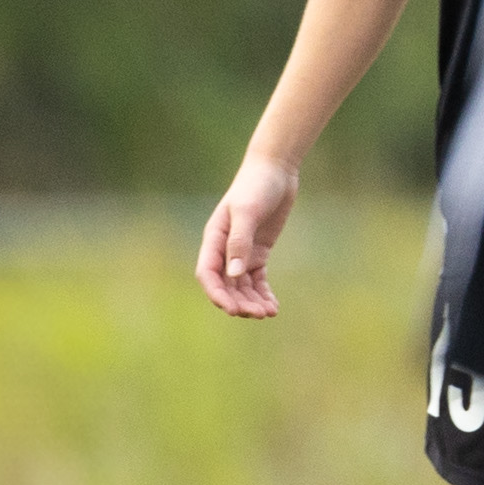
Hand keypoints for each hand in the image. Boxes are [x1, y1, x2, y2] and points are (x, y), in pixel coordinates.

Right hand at [196, 155, 301, 316]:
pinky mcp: (259, 252)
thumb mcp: (247, 212)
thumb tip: (234, 275)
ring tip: (268, 312)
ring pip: (242, 286)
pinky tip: (273, 306)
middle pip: (226, 284)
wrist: (275, 170)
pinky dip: (263, 294)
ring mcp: (242, 251)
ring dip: (252, 301)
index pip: (208, 273)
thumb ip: (239, 243)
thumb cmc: (256, 186)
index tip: (231, 310)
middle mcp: (225, 248)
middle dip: (239, 302)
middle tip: (257, 314)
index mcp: (214, 238)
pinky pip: (258, 280)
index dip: (217, 293)